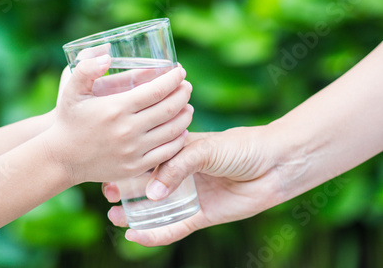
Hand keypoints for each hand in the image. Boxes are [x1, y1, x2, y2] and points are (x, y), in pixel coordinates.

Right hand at [45, 54, 193, 184]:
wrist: (61, 159)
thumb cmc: (68, 120)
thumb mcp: (72, 90)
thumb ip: (86, 68)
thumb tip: (108, 54)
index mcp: (116, 108)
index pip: (156, 90)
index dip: (173, 79)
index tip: (180, 72)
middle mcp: (128, 130)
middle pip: (169, 109)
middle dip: (183, 94)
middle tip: (186, 86)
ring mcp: (133, 151)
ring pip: (172, 131)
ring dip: (184, 116)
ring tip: (186, 106)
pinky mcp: (135, 167)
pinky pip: (166, 153)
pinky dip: (178, 140)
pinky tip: (181, 131)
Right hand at [103, 127, 284, 245]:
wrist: (274, 163)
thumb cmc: (240, 147)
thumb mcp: (204, 148)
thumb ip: (177, 167)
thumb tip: (151, 193)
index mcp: (178, 152)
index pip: (145, 160)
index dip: (126, 166)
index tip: (108, 172)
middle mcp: (181, 175)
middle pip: (146, 185)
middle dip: (125, 191)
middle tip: (109, 196)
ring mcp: (190, 196)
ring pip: (156, 209)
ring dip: (135, 214)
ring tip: (115, 216)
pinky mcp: (201, 216)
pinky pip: (175, 227)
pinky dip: (157, 233)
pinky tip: (138, 234)